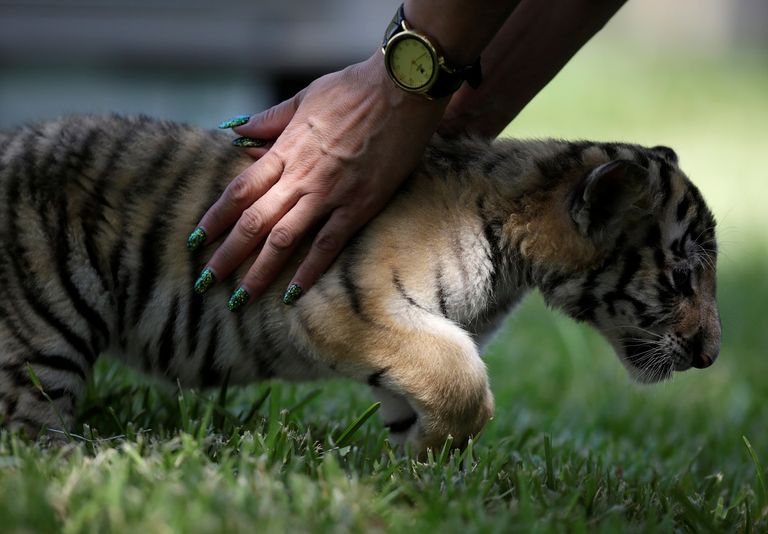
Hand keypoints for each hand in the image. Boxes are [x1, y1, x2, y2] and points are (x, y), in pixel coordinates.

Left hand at [190, 52, 446, 308]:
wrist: (403, 89)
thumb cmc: (355, 89)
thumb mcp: (305, 97)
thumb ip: (270, 120)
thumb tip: (237, 131)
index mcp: (285, 150)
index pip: (238, 191)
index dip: (215, 219)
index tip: (195, 242)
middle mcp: (301, 177)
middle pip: (253, 222)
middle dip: (227, 255)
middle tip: (205, 283)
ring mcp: (330, 194)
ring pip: (284, 239)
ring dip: (259, 271)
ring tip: (240, 299)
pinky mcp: (360, 206)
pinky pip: (328, 245)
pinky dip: (309, 271)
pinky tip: (292, 294)